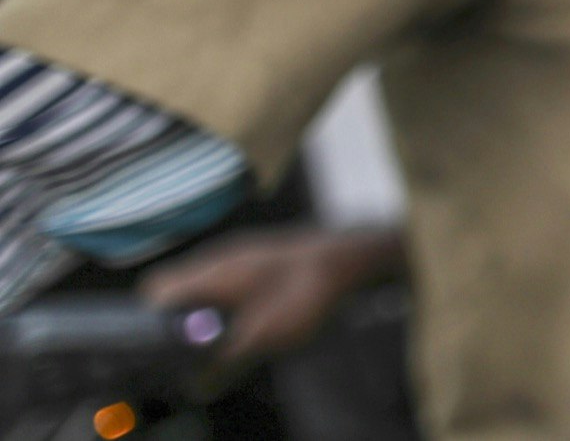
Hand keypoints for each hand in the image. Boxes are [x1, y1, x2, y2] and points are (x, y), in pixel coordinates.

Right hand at [140, 226, 404, 365]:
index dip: (147, 321)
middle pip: (176, 289)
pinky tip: (246, 320)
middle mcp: (218, 258)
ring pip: (205, 285)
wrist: (349, 259)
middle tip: (186, 352)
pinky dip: (228, 302)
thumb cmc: (303, 294)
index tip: (153, 349)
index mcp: (208, 273)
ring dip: (205, 312)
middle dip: (176, 321)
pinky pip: (230, 281)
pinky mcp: (261, 258)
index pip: (155, 290)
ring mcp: (240, 254)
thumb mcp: (261, 338)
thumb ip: (224, 364)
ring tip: (219, 339)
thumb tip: (197, 388)